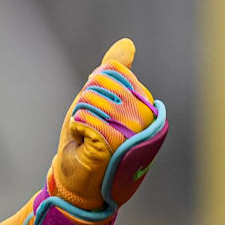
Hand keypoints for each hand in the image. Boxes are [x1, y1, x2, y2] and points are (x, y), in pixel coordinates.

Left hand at [49, 38, 165, 210]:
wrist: (76, 181)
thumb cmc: (88, 142)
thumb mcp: (99, 101)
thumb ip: (114, 73)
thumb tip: (127, 43)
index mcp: (148, 108)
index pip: (115, 73)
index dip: (96, 88)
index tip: (97, 112)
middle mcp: (148, 120)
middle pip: (104, 84)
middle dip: (87, 102)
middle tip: (91, 128)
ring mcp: (135, 133)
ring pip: (93, 100)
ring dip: (82, 117)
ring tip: (89, 137)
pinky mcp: (116, 145)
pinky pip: (86, 118)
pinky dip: (78, 129)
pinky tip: (85, 144)